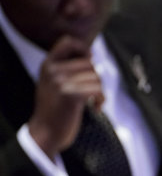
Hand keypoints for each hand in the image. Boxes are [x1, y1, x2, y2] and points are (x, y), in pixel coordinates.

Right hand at [28, 37, 103, 158]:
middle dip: (96, 78)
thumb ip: (66, 69)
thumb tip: (91, 55)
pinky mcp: (71, 95)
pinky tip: (96, 108)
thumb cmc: (56, 109)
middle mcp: (53, 71)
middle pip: (90, 63)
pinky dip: (102, 100)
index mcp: (48, 65)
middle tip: (93, 92)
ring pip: (96, 77)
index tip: (89, 61)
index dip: (83, 48)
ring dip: (100, 91)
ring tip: (94, 101)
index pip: (67, 41)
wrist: (46, 133)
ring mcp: (60, 82)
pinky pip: (98, 89)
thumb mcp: (54, 84)